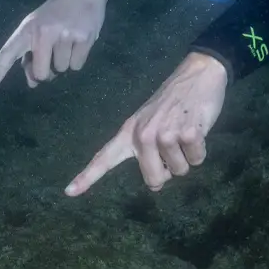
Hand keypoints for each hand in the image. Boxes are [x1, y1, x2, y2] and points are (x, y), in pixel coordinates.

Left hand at [0, 0, 110, 87]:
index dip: (0, 67)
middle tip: (51, 58)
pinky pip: (76, 65)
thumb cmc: (55, 14)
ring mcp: (65, 35)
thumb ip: (30, 55)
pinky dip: (77, 60)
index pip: (9, 50)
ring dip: (64, 62)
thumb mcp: (37, 27)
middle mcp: (43, 32)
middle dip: (46, 72)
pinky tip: (77, 43)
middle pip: (41, 73)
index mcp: (27, 29)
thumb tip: (32, 83)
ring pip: (62, 69)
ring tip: (66, 43)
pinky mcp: (84, 38)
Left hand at [66, 51, 227, 194]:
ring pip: (180, 170)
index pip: (104, 158)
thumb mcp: (148, 122)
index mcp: (128, 133)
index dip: (87, 177)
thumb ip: (145, 150)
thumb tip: (156, 182)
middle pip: (154, 180)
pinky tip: (197, 128)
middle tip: (172, 148)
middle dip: (168, 172)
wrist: (196, 76)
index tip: (68, 192)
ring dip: (187, 157)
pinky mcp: (187, 133)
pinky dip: (200, 150)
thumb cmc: (172, 103)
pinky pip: (197, 160)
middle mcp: (142, 135)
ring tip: (184, 131)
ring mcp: (164, 134)